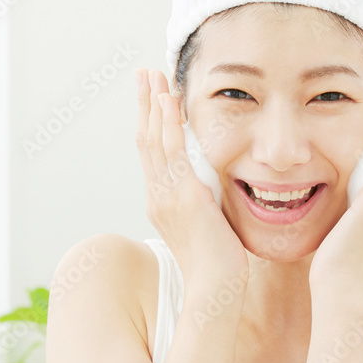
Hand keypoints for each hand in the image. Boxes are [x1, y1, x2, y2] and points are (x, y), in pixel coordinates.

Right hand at [136, 68, 249, 289]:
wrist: (216, 289)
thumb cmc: (218, 264)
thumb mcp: (206, 226)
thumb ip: (203, 204)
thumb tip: (211, 190)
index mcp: (161, 201)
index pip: (151, 153)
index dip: (149, 122)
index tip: (151, 96)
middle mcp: (157, 195)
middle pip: (145, 139)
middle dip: (145, 104)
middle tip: (144, 73)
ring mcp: (167, 195)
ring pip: (154, 140)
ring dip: (154, 104)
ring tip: (153, 75)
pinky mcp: (184, 195)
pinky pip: (173, 151)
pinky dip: (169, 123)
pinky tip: (170, 100)